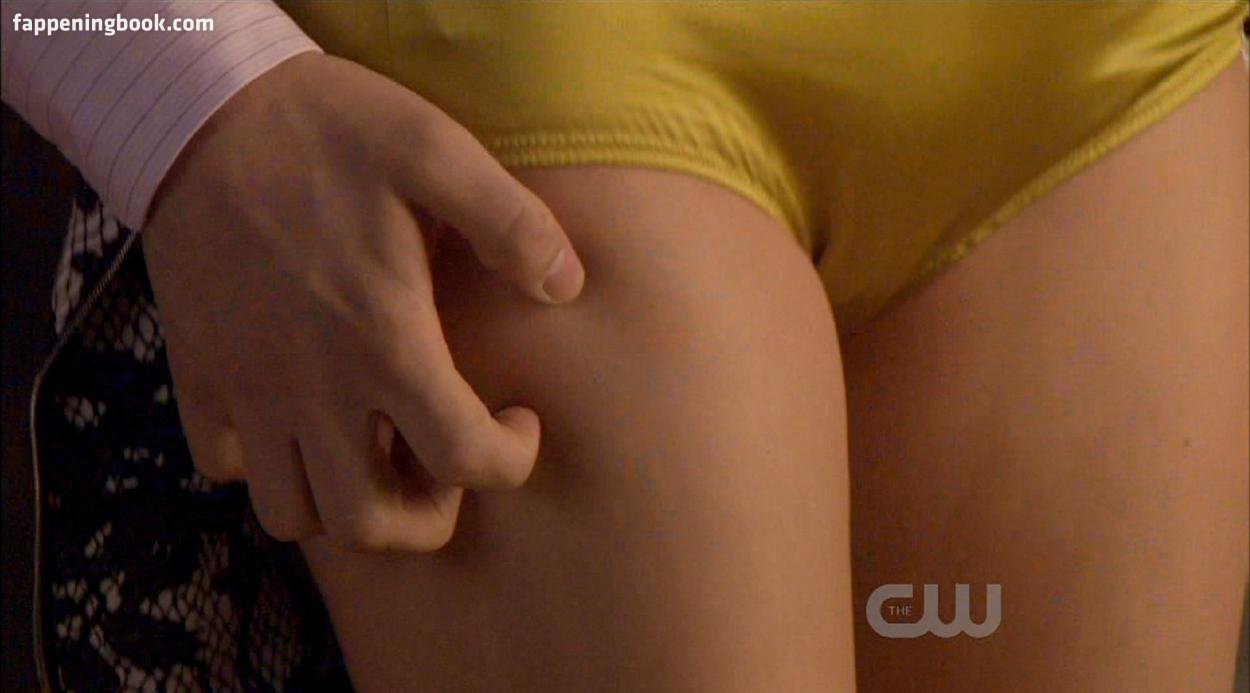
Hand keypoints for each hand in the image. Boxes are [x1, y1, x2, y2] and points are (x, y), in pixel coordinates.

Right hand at [141, 52, 584, 551]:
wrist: (201, 108)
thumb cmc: (329, 129)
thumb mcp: (435, 151)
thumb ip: (511, 224)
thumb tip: (566, 285)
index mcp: (383, 341)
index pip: (464, 460)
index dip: (511, 458)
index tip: (519, 416)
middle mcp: (312, 387)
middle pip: (370, 525)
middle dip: (426, 515)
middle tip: (445, 457)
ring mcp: (246, 389)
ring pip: (291, 515)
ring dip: (344, 502)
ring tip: (376, 447)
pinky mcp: (197, 374)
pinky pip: (224, 464)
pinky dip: (266, 463)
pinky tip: (300, 413)